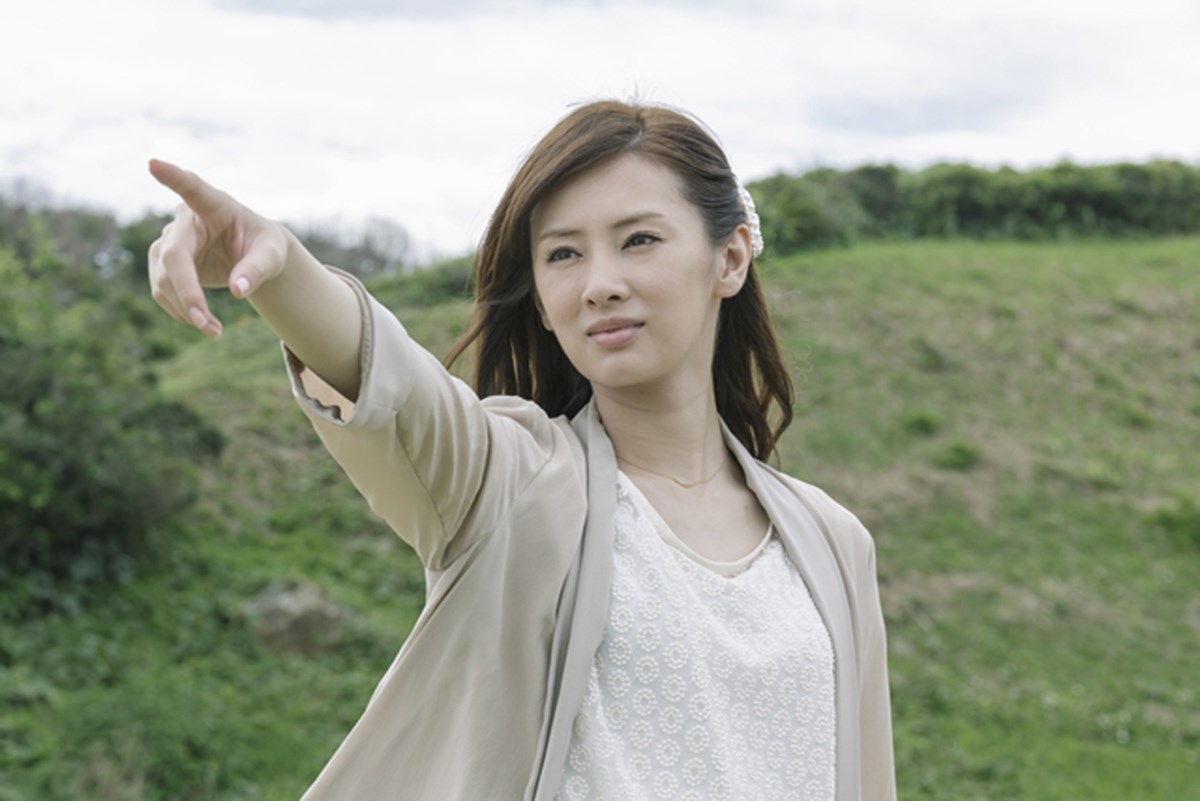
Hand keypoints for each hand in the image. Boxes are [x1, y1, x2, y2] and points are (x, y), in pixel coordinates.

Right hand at [147, 159, 289, 336]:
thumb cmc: (265, 245)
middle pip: (174, 256)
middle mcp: (185, 220)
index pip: (192, 188)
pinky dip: (181, 311)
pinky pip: (162, 290)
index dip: (173, 177)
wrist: (254, 254)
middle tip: (208, 326)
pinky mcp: (164, 262)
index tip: (154, 164)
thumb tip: (239, 290)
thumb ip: (258, 269)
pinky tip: (203, 322)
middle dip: (188, 293)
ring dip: (186, 309)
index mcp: (215, 205)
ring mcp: (170, 240)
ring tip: (215, 332)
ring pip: (162, 278)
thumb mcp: (272, 255)